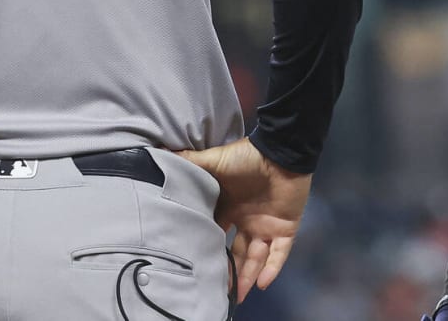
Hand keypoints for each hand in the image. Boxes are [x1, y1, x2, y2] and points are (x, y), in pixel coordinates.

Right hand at [176, 137, 311, 302]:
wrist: (280, 151)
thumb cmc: (246, 157)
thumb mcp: (213, 161)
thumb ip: (190, 161)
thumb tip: (161, 154)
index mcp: (230, 208)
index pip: (217, 234)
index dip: (209, 250)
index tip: (196, 266)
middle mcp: (247, 221)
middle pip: (236, 253)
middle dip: (229, 272)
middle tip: (218, 292)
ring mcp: (267, 225)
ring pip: (256, 258)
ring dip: (247, 277)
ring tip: (237, 297)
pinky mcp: (286, 227)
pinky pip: (280, 253)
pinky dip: (272, 268)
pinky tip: (261, 284)